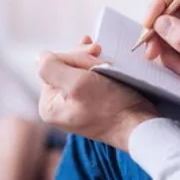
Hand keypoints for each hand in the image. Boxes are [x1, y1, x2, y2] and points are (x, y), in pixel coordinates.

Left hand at [38, 36, 156, 150]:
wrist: (139, 124)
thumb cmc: (111, 107)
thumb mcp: (77, 84)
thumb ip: (52, 67)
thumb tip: (40, 56)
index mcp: (48, 105)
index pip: (52, 65)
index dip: (73, 56)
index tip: (93, 56)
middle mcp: (58, 106)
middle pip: (64, 66)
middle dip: (83, 59)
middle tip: (101, 56)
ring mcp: (74, 104)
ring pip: (77, 69)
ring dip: (92, 62)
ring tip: (107, 63)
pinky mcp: (90, 101)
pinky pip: (88, 77)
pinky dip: (96, 67)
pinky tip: (103, 60)